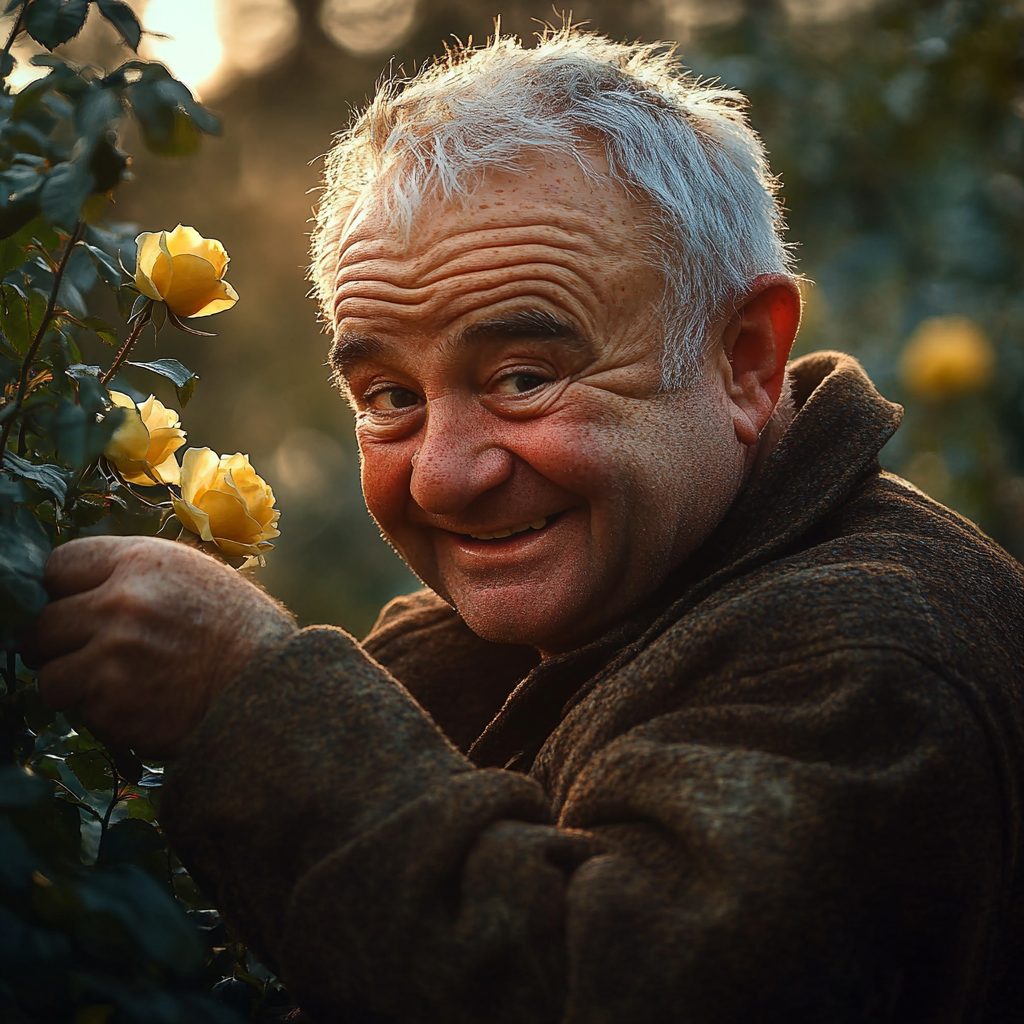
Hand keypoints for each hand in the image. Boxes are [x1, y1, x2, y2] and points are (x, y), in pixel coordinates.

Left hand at [21, 535, 297, 758]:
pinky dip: (102, 714)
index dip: (61, 591)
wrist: (273, 689)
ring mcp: (112, 655)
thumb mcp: (194, 575)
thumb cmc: (239, 630)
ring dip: (76, 684)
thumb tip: (74, 589)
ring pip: (49, 675)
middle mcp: (121, 602)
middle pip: (42, 625)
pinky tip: (143, 705)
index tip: (74, 607)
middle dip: (60, 643)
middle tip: (93, 655)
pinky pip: (78, 711)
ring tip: (120, 684)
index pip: (56, 567)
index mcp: (140, 561)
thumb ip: (133, 574)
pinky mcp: (111, 704)